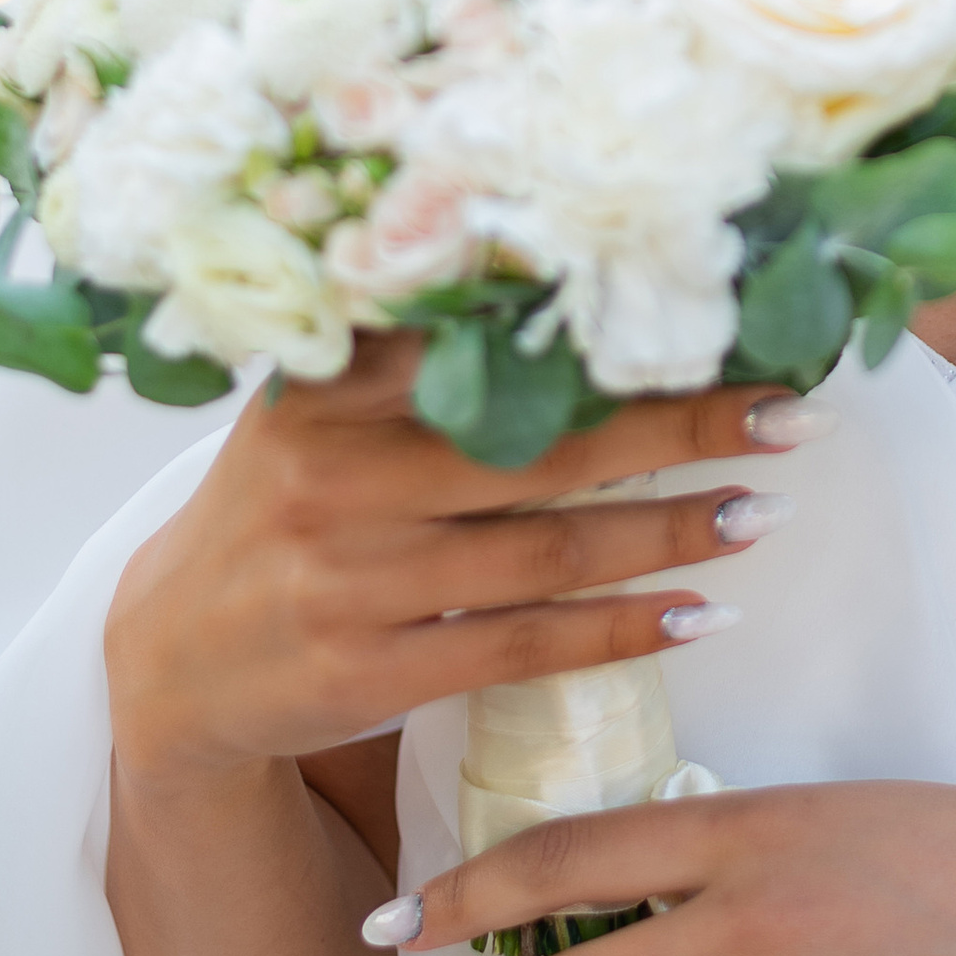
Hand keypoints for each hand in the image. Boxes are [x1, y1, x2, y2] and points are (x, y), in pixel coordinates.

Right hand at [105, 336, 820, 790]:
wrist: (167, 662)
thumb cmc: (278, 508)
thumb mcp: (311, 410)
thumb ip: (409, 355)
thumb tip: (564, 284)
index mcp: (332, 390)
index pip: (486, 347)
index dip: (607, 333)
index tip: (718, 313)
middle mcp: (336, 476)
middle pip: (542, 448)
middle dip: (679, 429)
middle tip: (788, 415)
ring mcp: (351, 580)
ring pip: (547, 552)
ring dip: (670, 535)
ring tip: (762, 513)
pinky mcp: (369, 671)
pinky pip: (521, 646)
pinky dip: (617, 631)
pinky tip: (695, 616)